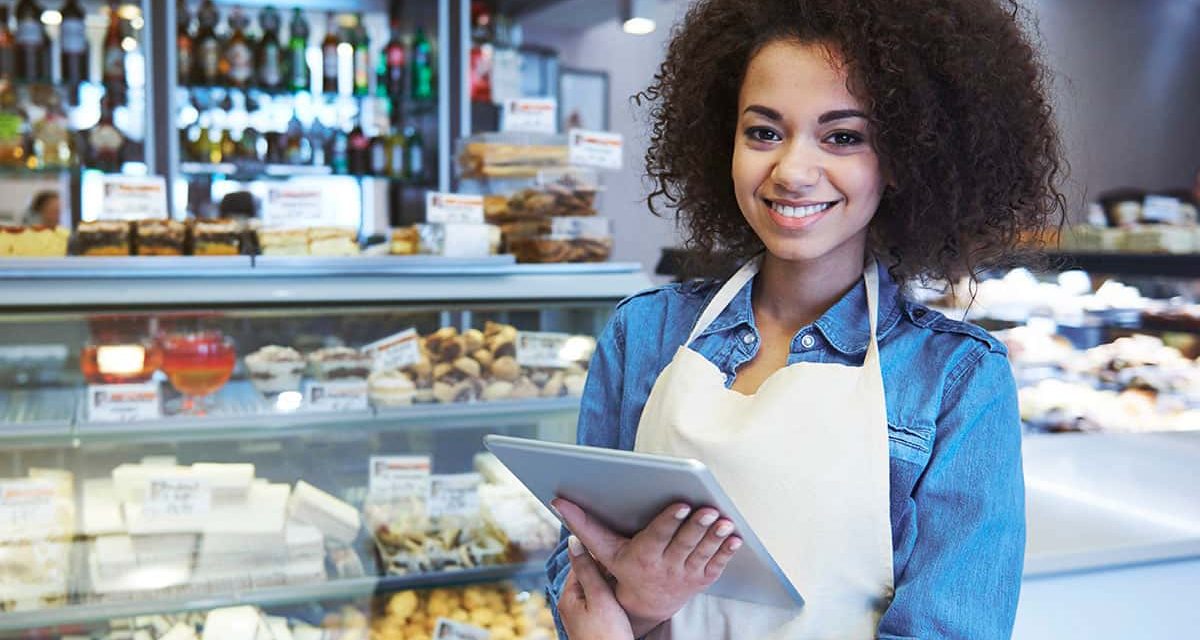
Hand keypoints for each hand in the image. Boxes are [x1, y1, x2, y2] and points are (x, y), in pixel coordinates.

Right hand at [552, 498, 741, 635]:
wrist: (645, 603)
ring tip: (725, 521)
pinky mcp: (702, 577)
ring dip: (715, 538)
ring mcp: (686, 573)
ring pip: (702, 553)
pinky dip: (727, 552)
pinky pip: (717, 564)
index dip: (670, 521)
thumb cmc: (624, 566)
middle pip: (683, 544)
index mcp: (643, 556)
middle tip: (709, 510)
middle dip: (697, 527)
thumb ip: (584, 524)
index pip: (658, 537)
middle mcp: (666, 566)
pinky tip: (736, 538)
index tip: (681, 504)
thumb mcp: (603, 550)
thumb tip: (557, 500)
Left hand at [560, 535, 634, 639]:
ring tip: (629, 575)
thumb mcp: (600, 599)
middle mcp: (571, 604)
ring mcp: (582, 614)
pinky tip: (625, 594)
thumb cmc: (607, 636)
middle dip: (606, 567)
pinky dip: (612, 594)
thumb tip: (574, 540)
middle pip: (588, 573)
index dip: (600, 553)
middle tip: (628, 560)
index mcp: (568, 596)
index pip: (581, 562)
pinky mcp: (593, 622)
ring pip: (596, 586)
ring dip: (611, 580)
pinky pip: (601, 599)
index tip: (620, 546)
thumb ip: (588, 569)